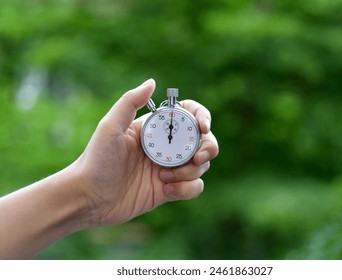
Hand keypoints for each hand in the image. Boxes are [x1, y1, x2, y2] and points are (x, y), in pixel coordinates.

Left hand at [73, 79, 218, 227]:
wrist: (89, 198)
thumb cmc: (96, 160)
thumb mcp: (110, 128)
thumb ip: (130, 102)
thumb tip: (152, 82)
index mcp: (156, 129)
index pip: (188, 115)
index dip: (202, 117)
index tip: (203, 127)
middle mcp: (166, 147)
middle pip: (203, 140)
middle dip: (207, 148)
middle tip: (196, 157)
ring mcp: (170, 169)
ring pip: (200, 165)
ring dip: (189, 171)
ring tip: (164, 178)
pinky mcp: (170, 189)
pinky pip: (194, 187)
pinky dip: (187, 189)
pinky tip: (166, 190)